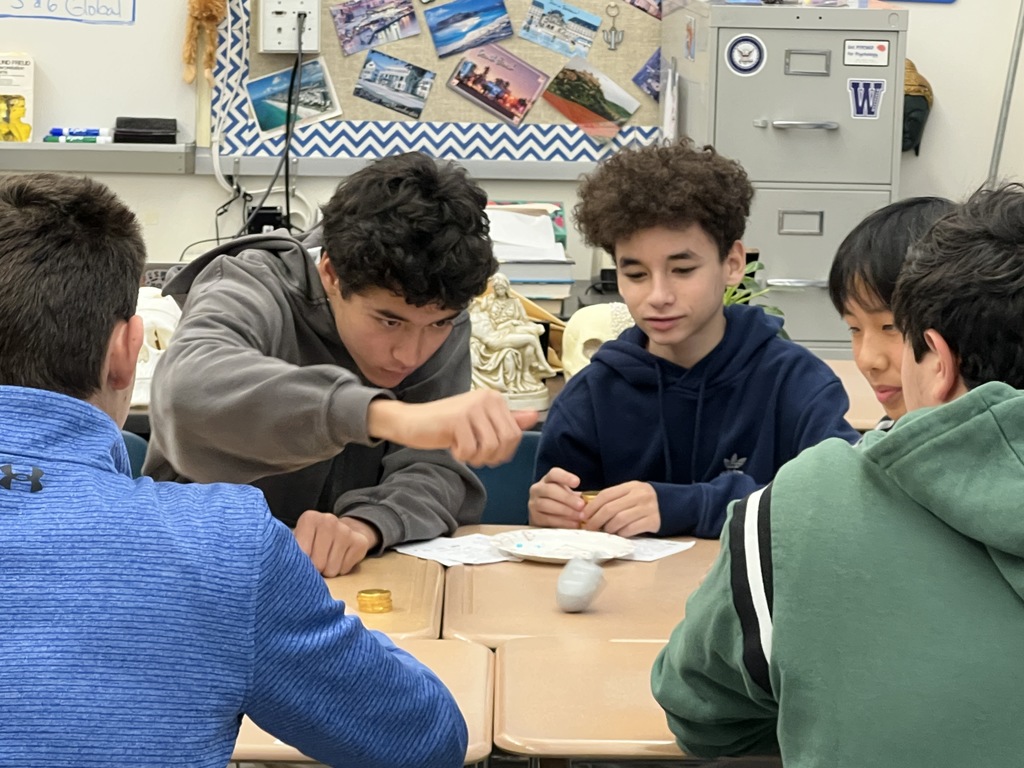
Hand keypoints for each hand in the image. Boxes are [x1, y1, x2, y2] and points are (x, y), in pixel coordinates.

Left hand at [293, 511, 380, 576]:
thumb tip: (287, 568)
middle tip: (316, 561)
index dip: (301, 563)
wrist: (343, 532)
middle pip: (317, 563)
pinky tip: (340, 558)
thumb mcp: (299, 540)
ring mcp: (346, 530)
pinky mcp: (360, 542)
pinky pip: (345, 569)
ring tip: (328, 559)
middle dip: (316, 569)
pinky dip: (341, 569)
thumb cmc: (314, 541)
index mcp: (310, 518)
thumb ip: (290, 550)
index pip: (302, 553)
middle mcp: (329, 520)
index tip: (303, 559)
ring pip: (331, 569)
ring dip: (328, 570)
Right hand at [367, 390, 537, 466]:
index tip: (487, 453)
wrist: (412, 422)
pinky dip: (462, 456)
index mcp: (495, 398)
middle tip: (475, 455)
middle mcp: (486, 398)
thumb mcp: (480, 423)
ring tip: (464, 451)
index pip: (515, 434)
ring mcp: (472, 407)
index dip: (503, 452)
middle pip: (506, 441)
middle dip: (492, 456)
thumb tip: (534, 416)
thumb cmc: (447, 426)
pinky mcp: (457, 418)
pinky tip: (452, 447)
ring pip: (490, 447)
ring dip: (477, 457)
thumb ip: (506, 420)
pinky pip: (471, 450)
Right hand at [528, 467, 585, 527]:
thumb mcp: (567, 495)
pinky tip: (573, 524)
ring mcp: (533, 503)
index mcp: (547, 480)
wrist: (545, 517)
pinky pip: (547, 519)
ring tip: (579, 516)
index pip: (554, 474)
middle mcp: (537, 489)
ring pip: (547, 505)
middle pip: (550, 490)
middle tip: (581, 505)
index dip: (565, 477)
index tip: (577, 482)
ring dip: (565, 511)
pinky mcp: (534, 517)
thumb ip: (577, 496)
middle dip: (567, 498)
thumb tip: (591, 502)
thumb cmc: (560, 503)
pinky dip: (562, 522)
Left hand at [583, 482, 660, 537]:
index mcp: (631, 486)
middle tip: (589, 528)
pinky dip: (621, 533)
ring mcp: (647, 508)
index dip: (592, 506)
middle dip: (596, 520)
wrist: (675, 505)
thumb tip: (590, 510)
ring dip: (608, 529)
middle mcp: (639, 495)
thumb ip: (615, 499)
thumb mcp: (632, 494)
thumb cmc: (646, 501)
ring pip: (619, 520)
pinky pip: (631, 529)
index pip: (606, 495)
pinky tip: (619, 534)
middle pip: (610, 508)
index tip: (584, 516)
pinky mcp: (653, 521)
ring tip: (605, 532)